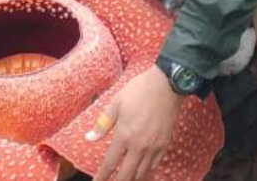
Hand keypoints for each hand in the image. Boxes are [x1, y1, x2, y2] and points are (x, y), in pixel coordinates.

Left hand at [87, 65, 183, 180]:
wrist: (167, 84)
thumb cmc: (139, 90)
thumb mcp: (116, 103)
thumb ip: (103, 124)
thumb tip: (89, 138)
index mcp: (124, 135)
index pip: (110, 163)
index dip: (102, 176)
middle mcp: (138, 145)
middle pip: (126, 174)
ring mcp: (153, 147)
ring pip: (141, 173)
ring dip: (132, 179)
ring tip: (126, 179)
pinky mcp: (164, 144)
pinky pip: (155, 165)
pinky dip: (147, 173)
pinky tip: (142, 173)